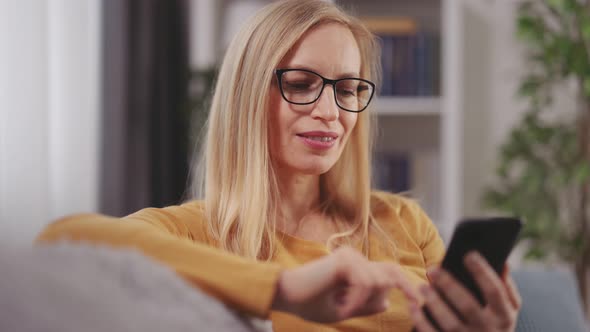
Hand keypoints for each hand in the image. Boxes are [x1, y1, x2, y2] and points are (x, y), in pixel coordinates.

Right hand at [271, 246, 419, 322]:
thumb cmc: (310, 303)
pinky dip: (355, 300)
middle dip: (405, 287)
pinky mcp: (344, 260)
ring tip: (342, 309)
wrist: (286, 296)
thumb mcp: (343, 308)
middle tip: (415, 303)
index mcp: (355, 267)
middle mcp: (354, 258)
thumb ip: (365, 304)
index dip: (406, 285)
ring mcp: (350, 256)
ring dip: (363, 303)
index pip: (388, 272)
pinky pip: (364, 284)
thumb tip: (386, 300)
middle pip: (391, 271)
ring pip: (377, 282)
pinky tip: (340, 306)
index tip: (417, 304)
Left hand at [409, 252, 521, 331]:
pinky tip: (413, 305)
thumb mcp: (508, 311)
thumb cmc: (496, 326)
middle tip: (432, 269)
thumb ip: (506, 288)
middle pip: (468, 306)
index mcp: (504, 317)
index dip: (482, 272)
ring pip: (450, 323)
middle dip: (449, 286)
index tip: (468, 254)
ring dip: (435, 303)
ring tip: (422, 286)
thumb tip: (502, 262)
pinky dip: (421, 321)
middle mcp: (488, 330)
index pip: (495, 291)